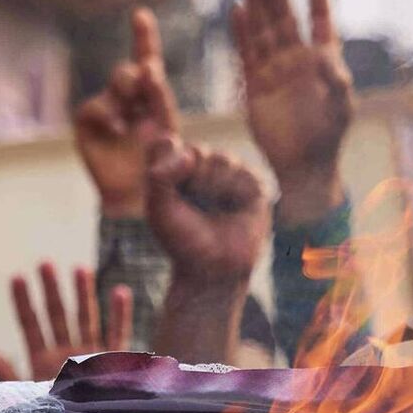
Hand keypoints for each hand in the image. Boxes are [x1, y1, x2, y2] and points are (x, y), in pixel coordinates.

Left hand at [11, 263, 133, 381]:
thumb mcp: (26, 397)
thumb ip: (8, 376)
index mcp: (41, 361)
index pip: (30, 324)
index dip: (24, 301)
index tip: (18, 277)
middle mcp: (65, 354)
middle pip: (57, 315)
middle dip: (51, 289)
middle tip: (45, 263)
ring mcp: (90, 357)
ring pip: (86, 318)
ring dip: (83, 293)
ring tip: (80, 268)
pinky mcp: (113, 364)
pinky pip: (117, 335)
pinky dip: (119, 315)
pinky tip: (120, 292)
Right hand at [75, 8, 177, 216]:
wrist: (140, 207)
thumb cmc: (165, 176)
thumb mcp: (172, 136)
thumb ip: (161, 104)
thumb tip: (149, 69)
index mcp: (154, 101)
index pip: (148, 62)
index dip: (143, 37)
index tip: (140, 14)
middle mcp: (130, 102)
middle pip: (129, 71)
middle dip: (138, 73)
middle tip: (148, 75)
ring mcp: (108, 112)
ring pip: (114, 86)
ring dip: (124, 90)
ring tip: (136, 111)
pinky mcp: (89, 126)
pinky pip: (93, 108)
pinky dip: (105, 114)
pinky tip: (117, 127)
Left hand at [144, 138, 270, 293]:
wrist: (215, 268)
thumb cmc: (183, 241)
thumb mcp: (158, 208)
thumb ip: (159, 176)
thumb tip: (191, 154)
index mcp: (176, 171)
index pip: (166, 144)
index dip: (166, 160)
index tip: (164, 183)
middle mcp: (203, 169)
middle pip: (195, 150)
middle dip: (190, 179)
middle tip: (192, 204)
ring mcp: (230, 175)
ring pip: (221, 159)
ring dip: (213, 186)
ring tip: (213, 209)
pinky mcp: (254, 185)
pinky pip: (243, 173)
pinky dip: (234, 190)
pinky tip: (232, 208)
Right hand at [231, 0, 353, 221]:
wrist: (302, 166)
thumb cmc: (328, 137)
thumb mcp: (340, 108)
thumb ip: (336, 80)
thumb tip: (325, 54)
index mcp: (324, 61)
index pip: (320, 20)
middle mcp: (298, 60)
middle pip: (286, 19)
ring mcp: (275, 70)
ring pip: (264, 30)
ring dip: (258, 6)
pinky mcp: (255, 84)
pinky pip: (246, 52)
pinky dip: (241, 33)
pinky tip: (237, 11)